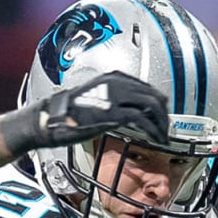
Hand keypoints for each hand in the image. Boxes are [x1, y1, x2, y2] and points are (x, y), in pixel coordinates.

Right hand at [2, 71, 168, 152]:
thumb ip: (115, 102)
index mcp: (114, 78)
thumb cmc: (69, 113)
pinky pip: (142, 120)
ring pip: (152, 106)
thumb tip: (133, 114)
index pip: (147, 88)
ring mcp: (116, 96)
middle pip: (154, 95)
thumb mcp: (96, 100)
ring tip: (163, 137)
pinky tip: (156, 139)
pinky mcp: (113, 113)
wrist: (51, 119)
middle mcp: (118, 83)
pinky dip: (153, 131)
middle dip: (164, 115)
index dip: (158, 104)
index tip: (161, 118)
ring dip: (161, 124)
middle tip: (166, 129)